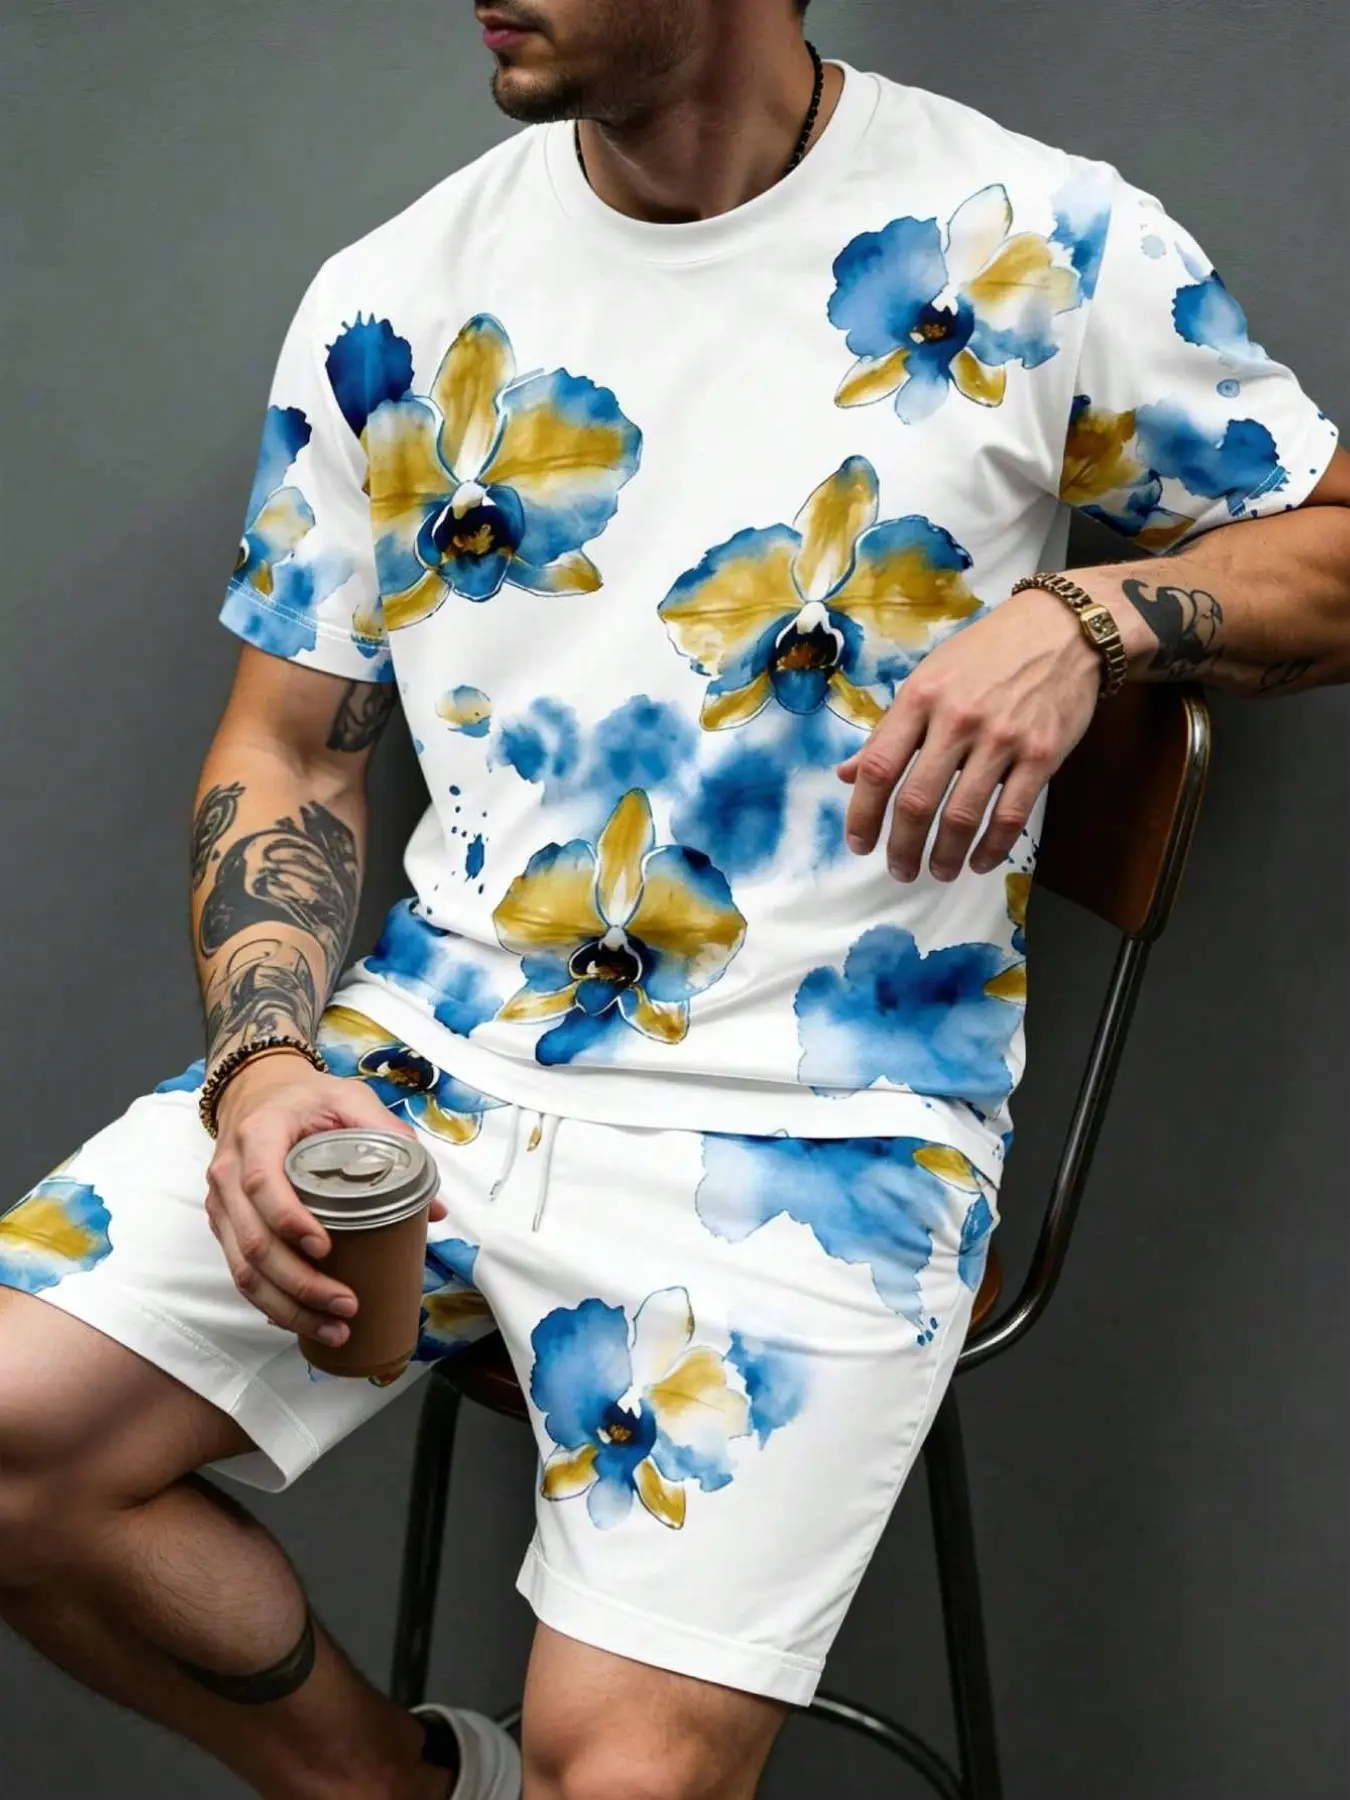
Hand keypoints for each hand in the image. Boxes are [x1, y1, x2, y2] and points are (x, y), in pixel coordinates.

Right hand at [206, 1053, 445, 1346]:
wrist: (257, 1091)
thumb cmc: (307, 1098)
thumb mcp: (350, 1099)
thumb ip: (391, 1139)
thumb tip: (433, 1208)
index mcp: (258, 1136)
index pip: (262, 1184)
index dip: (289, 1221)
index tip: (326, 1249)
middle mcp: (229, 1175)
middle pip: (253, 1243)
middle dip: (300, 1284)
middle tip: (347, 1306)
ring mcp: (223, 1206)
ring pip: (243, 1271)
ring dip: (287, 1308)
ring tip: (334, 1329)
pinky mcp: (226, 1228)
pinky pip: (241, 1275)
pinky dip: (271, 1305)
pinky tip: (304, 1323)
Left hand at [838, 585, 1103, 880]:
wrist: (1063, 629)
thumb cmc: (986, 654)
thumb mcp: (929, 678)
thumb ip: (890, 729)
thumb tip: (848, 774)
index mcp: (920, 698)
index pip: (879, 767)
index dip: (863, 814)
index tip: (859, 844)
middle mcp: (957, 720)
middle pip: (917, 801)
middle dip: (903, 847)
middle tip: (900, 870)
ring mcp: (1002, 739)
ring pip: (963, 816)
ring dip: (945, 856)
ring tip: (938, 872)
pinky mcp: (1042, 755)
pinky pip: (1011, 816)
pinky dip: (991, 848)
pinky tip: (979, 862)